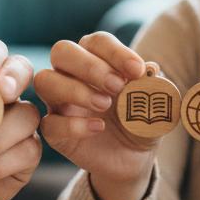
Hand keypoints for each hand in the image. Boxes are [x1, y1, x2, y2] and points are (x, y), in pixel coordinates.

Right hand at [34, 32, 156, 199]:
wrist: (132, 157)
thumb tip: (151, 69)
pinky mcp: (54, 132)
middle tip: (117, 86)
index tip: (138, 70)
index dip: (115, 52)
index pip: (97, 42)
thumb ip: (153, 85)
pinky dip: (73, 124)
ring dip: (76, 89)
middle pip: (62, 51)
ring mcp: (59, 103)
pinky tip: (98, 128)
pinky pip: (49, 123)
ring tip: (104, 104)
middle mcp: (71, 75)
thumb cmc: (139, 120)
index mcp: (95, 59)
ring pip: (45, 81)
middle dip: (90, 66)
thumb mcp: (153, 103)